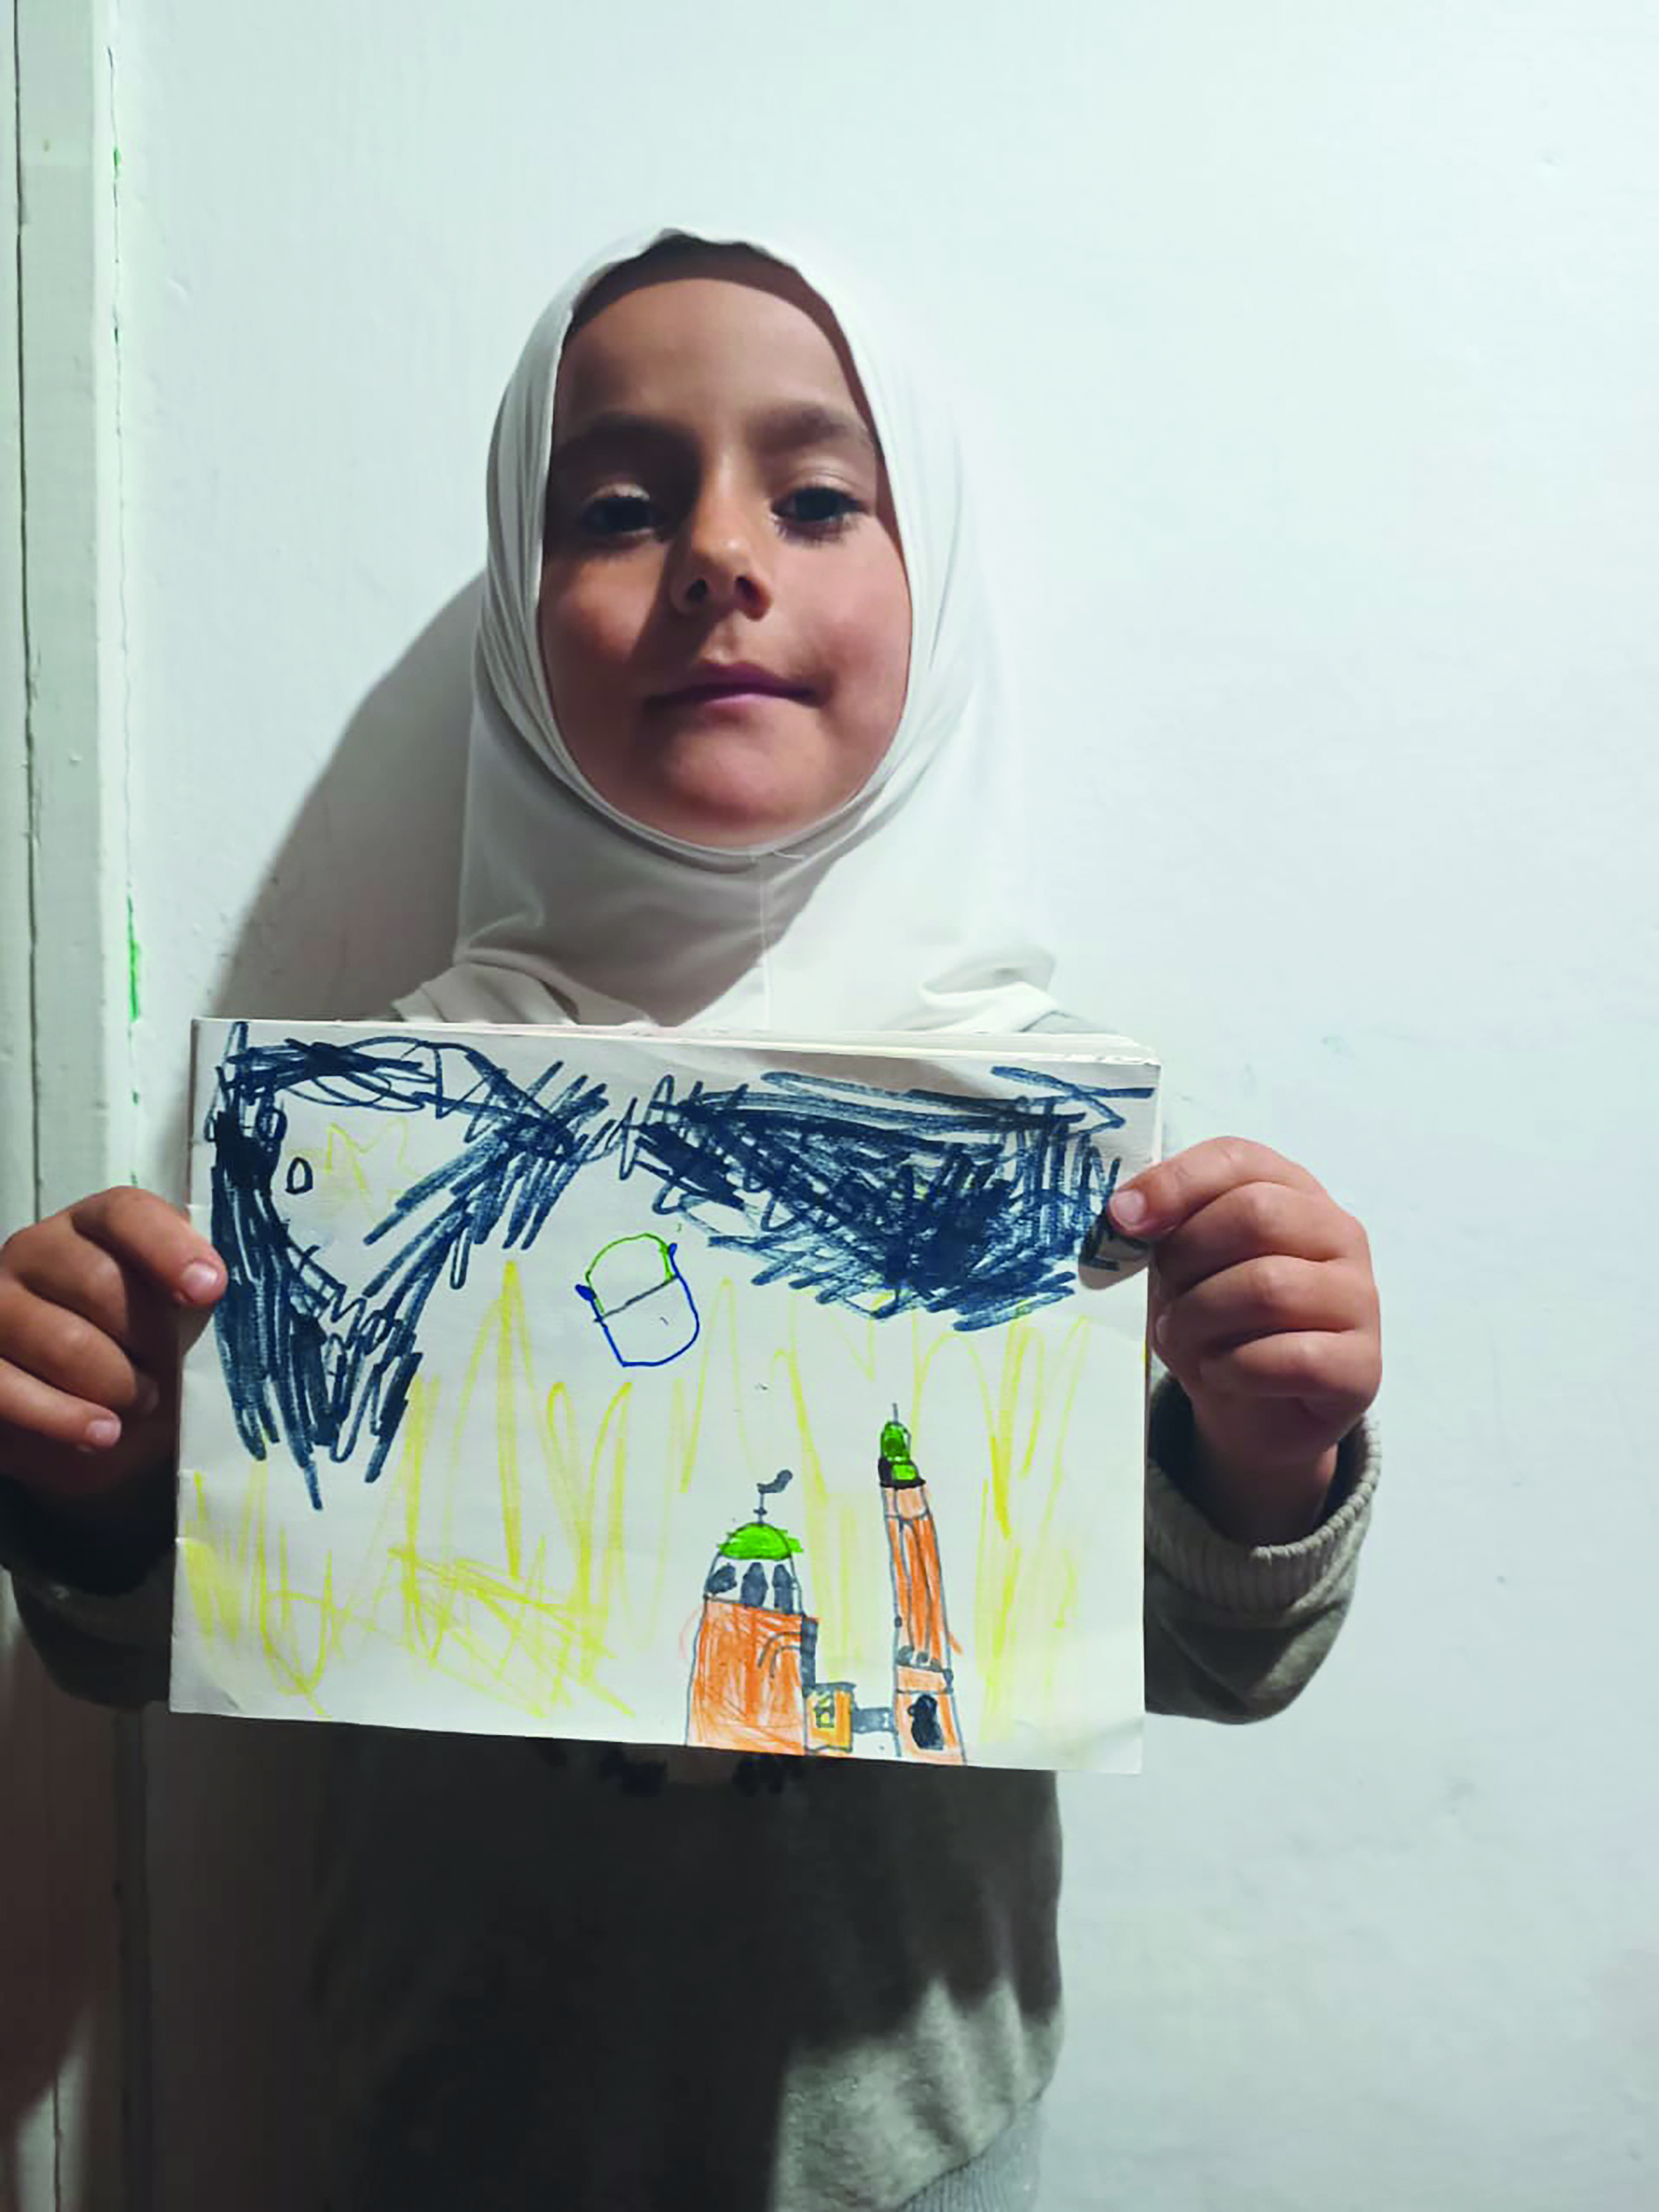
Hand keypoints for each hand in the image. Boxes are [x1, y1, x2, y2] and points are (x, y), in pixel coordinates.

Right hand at [0, 1190, 224, 1551]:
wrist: (100, 1422)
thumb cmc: (148, 1352)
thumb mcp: (180, 1321)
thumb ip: (196, 1297)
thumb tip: (233, 1299)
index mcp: (95, 1224)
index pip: (126, 1213)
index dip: (169, 1248)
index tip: (210, 1290)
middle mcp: (37, 1251)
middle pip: (96, 1280)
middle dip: (147, 1336)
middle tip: (171, 1371)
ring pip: (59, 1339)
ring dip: (115, 1381)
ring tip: (142, 1402)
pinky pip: (10, 1389)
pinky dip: (65, 1417)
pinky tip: (102, 1434)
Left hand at [1109, 1138, 1380, 1543]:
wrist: (1255, 1410)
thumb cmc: (1217, 1321)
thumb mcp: (1183, 1266)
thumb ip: (1164, 1229)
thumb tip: (1125, 1212)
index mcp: (1293, 1191)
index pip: (1237, 1159)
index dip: (1174, 1183)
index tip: (1123, 1220)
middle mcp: (1338, 1234)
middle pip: (1256, 1215)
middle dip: (1187, 1260)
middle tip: (1164, 1300)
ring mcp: (1359, 1298)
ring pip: (1269, 1287)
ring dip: (1200, 1320)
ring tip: (1180, 1340)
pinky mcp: (1362, 1365)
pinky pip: (1291, 1357)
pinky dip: (1235, 1368)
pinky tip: (1220, 1373)